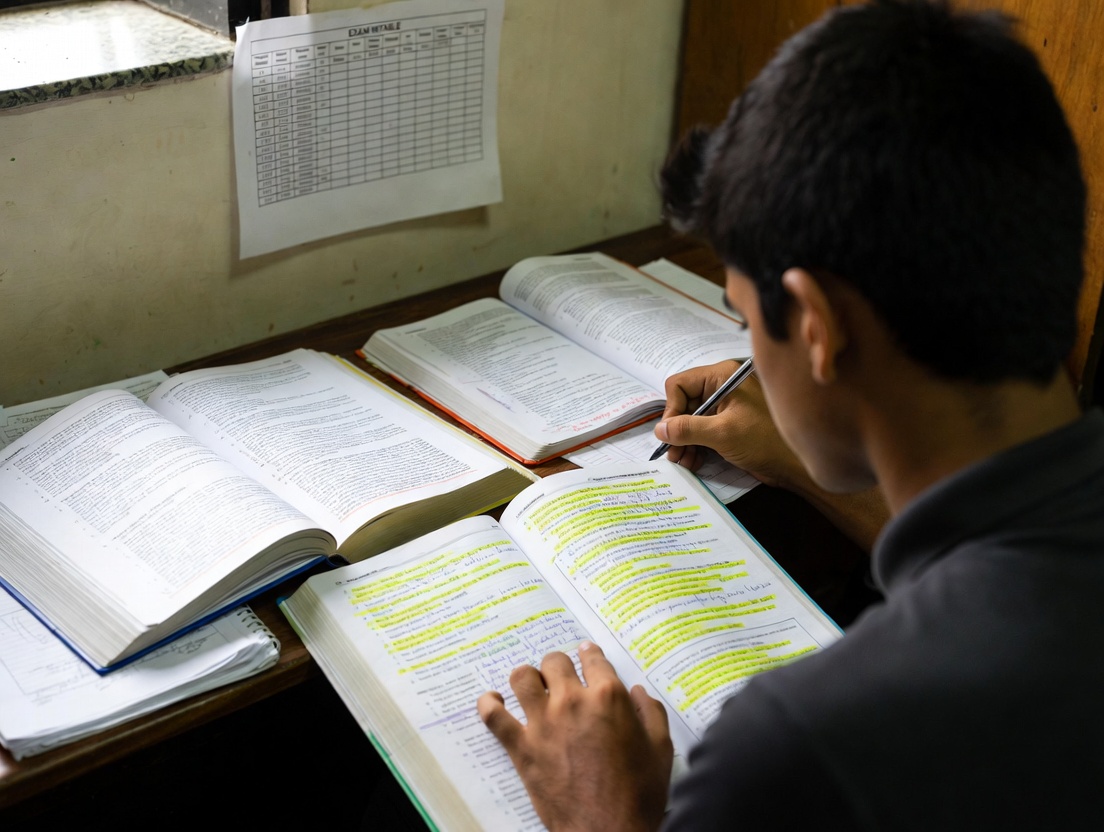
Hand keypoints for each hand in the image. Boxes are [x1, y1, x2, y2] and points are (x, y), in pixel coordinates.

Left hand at [477, 642, 671, 831]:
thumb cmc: (637, 795)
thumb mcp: (661, 749)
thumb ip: (651, 713)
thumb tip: (639, 693)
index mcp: (609, 698)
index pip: (593, 659)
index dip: (590, 654)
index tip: (586, 655)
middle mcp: (573, 702)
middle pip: (555, 662)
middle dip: (559, 666)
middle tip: (561, 677)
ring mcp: (543, 723)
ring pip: (522, 677)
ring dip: (527, 678)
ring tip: (531, 687)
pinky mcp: (522, 747)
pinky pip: (493, 715)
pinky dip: (489, 704)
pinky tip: (493, 701)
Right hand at [657, 360, 889, 551]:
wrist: (798, 466)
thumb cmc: (766, 441)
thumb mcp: (722, 433)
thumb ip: (687, 428)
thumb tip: (659, 430)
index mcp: (723, 376)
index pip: (680, 384)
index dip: (671, 409)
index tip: (670, 435)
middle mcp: (724, 387)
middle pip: (684, 402)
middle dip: (675, 429)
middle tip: (672, 454)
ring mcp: (728, 407)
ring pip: (692, 419)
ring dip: (683, 441)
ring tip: (682, 461)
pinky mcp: (731, 425)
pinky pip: (703, 430)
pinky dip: (695, 445)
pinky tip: (693, 461)